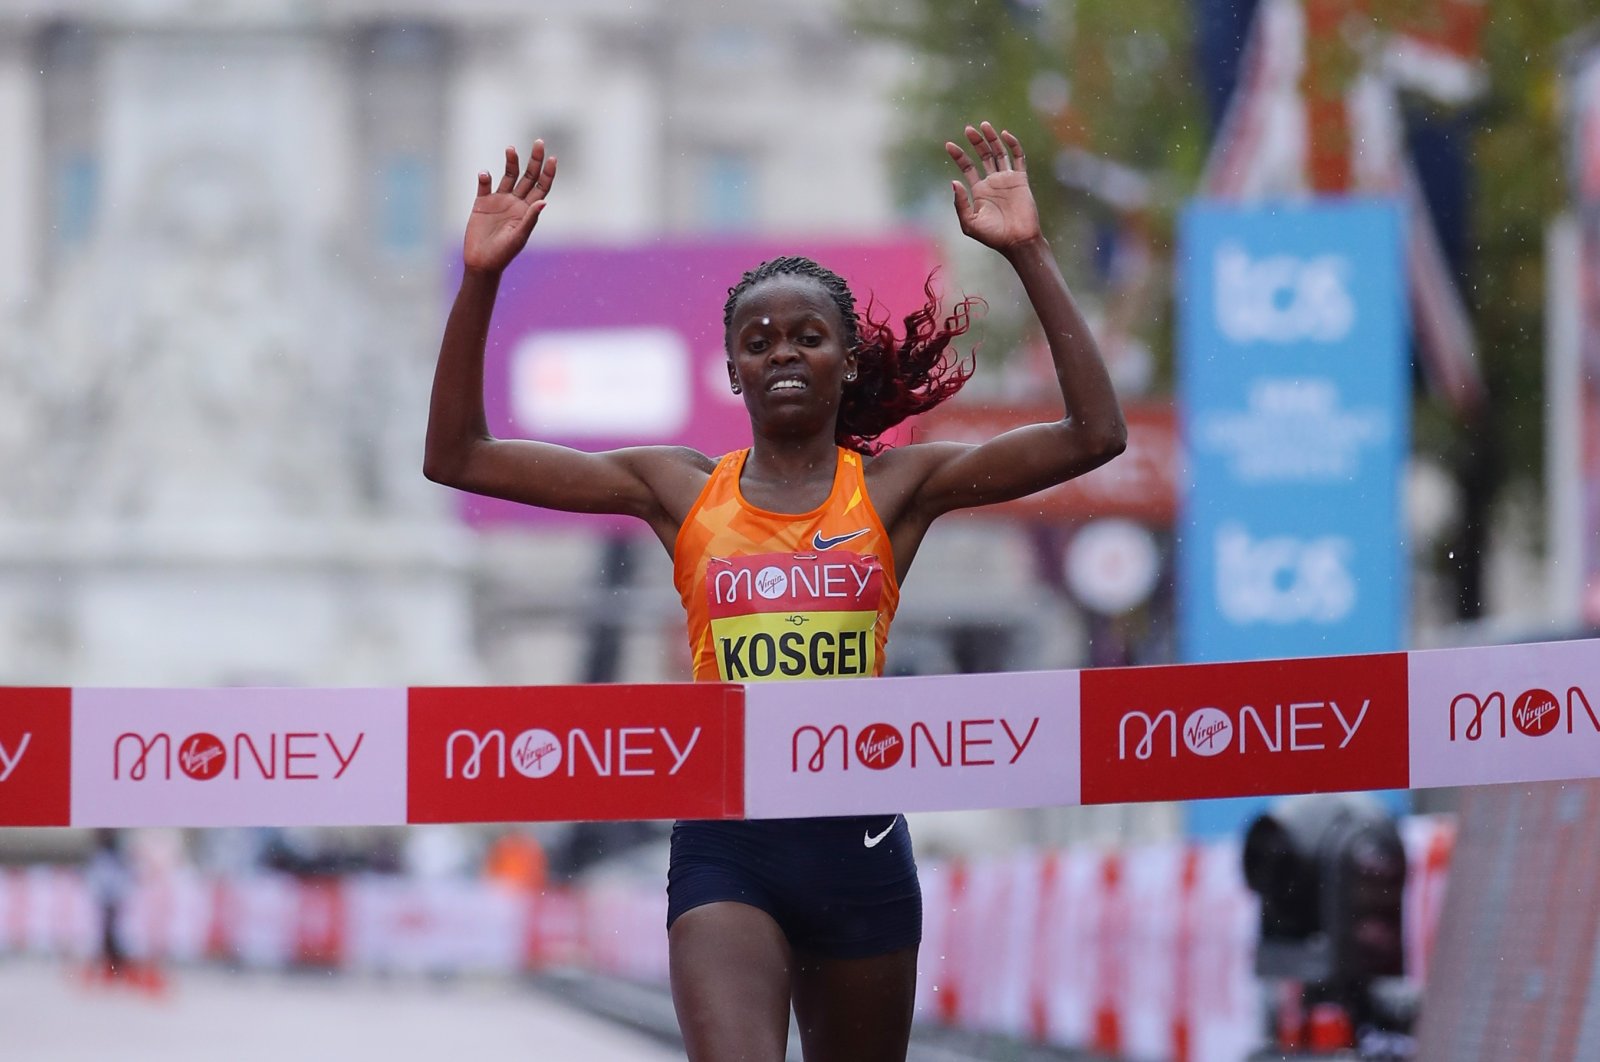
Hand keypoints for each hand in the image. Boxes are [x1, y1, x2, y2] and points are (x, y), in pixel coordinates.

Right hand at [462, 141, 556, 273]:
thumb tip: (544, 201)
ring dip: (511, 162)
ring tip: (511, 149)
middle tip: (539, 142)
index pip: (541, 187)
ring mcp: (499, 200)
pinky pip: (485, 185)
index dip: (548, 173)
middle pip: (528, 176)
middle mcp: (516, 202)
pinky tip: (485, 174)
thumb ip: (530, 219)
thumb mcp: (519, 237)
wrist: (481, 262)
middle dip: (534, 159)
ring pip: (508, 176)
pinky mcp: (482, 202)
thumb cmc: (503, 254)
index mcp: (528, 210)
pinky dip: (485, 177)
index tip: (553, 158)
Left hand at [946, 122, 1040, 252]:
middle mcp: (993, 182)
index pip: (968, 167)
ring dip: (992, 139)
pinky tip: (1005, 135)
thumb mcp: (970, 223)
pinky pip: (1018, 158)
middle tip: (968, 129)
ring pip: (999, 153)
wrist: (1017, 241)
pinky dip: (1012, 145)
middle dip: (976, 142)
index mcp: (979, 190)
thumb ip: (960, 203)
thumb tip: (954, 182)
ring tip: (984, 125)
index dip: (959, 155)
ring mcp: (1007, 179)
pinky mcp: (1020, 180)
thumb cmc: (993, 236)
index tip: (949, 145)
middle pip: (983, 155)